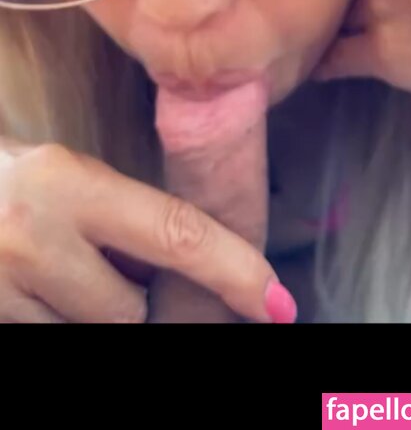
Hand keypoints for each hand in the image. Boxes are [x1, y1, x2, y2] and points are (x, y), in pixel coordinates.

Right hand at [0, 137, 279, 322]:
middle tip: (94, 265)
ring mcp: (3, 281)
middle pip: (130, 309)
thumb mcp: (66, 179)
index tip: (277, 303)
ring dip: (87, 315)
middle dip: (128, 299)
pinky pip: (49, 338)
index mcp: (68, 180)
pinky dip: (53, 321)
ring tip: (54, 274)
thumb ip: (121, 219)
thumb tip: (189, 272)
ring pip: (92, 333)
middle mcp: (33, 231)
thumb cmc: (13, 182)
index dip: (234, 271)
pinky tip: (32, 291)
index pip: (175, 232)